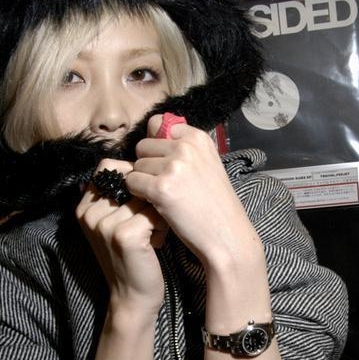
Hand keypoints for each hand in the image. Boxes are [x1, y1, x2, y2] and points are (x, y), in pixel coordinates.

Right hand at [76, 159, 166, 316]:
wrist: (133, 296)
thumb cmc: (132, 254)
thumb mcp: (115, 223)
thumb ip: (118, 195)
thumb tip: (141, 160)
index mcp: (84, 206)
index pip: (108, 167)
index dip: (132, 176)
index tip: (140, 199)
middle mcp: (89, 212)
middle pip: (130, 180)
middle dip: (147, 196)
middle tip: (147, 220)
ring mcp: (104, 224)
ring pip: (145, 196)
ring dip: (156, 212)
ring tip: (151, 233)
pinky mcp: (124, 235)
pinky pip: (153, 213)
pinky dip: (161, 226)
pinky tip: (156, 242)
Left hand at [125, 114, 261, 270]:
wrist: (226, 235)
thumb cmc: (214, 204)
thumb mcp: (206, 164)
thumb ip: (182, 146)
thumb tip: (152, 128)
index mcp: (197, 138)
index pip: (157, 124)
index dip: (155, 146)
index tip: (166, 164)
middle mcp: (185, 147)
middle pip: (142, 146)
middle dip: (147, 165)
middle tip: (165, 184)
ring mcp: (173, 167)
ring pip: (136, 166)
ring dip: (143, 182)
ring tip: (165, 197)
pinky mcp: (160, 189)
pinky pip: (131, 183)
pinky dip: (138, 195)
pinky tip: (157, 204)